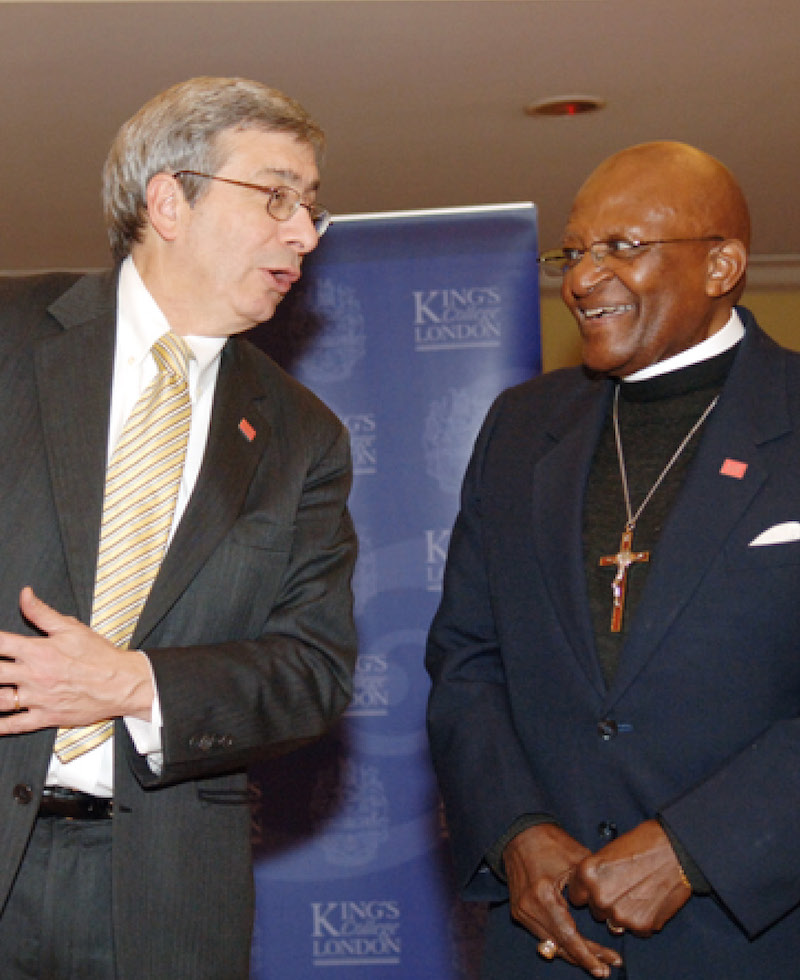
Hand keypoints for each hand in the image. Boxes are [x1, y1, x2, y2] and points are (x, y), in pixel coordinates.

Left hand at [0, 587, 153, 732]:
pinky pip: (16, 725)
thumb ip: (42, 612)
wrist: (122, 683)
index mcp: (38, 651)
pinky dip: (1, 726)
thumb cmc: (99, 656)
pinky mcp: (46, 717)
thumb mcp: (71, 627)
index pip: (0, 644)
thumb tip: (25, 595)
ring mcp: (38, 698)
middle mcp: (34, 675)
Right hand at [504, 824, 623, 977]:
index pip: (569, 937)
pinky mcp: (519, 910)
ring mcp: (521, 911)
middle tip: (606, 968)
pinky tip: (576, 946)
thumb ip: (592, 888)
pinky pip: (543, 934)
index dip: (588, 955)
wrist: (520, 833)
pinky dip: (560, 942)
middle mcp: (529, 909)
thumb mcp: (577, 860)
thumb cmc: (550, 842)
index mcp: (543, 896)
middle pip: (560, 946)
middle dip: (584, 958)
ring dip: (573, 952)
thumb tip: (610, 911)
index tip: (606, 966)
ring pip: (551, 944)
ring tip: (596, 960)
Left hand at [569, 820, 691, 936]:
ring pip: (614, 923)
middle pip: (595, 911)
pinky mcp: (641, 925)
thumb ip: (595, 873)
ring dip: (623, 913)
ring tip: (638, 894)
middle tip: (623, 888)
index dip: (587, 892)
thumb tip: (589, 888)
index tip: (597, 889)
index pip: (576, 897)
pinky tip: (650, 901)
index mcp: (587, 875)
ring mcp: (620, 914)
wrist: (675, 851)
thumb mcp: (608, 851)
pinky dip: (642, 919)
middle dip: (606, 903)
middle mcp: (600, 897)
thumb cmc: (642, 844)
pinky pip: (636, 929)